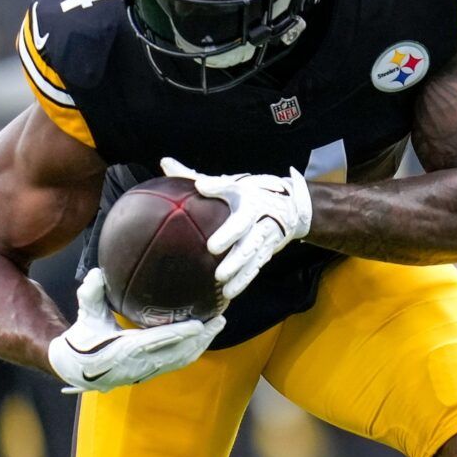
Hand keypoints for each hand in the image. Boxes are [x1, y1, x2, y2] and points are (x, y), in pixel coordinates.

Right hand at [46, 267, 224, 392]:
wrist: (78, 369)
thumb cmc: (84, 339)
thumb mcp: (86, 315)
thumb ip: (91, 294)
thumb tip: (96, 273)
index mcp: (124, 350)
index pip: (157, 342)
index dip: (180, 334)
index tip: (199, 324)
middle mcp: (140, 363)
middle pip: (178, 352)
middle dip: (201, 337)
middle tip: (220, 319)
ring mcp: (148, 370)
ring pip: (181, 359)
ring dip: (202, 343)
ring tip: (218, 324)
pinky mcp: (152, 372)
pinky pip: (177, 363)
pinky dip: (193, 350)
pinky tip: (205, 337)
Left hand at [160, 157, 310, 300]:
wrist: (290, 205)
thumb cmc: (250, 193)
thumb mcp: (229, 183)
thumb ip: (196, 176)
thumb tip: (165, 163)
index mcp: (251, 204)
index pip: (241, 219)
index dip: (229, 232)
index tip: (212, 247)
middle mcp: (262, 223)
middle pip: (250, 243)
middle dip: (236, 259)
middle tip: (219, 273)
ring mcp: (267, 240)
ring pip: (255, 260)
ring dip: (241, 276)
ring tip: (225, 289)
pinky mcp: (267, 253)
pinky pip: (257, 268)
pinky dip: (245, 281)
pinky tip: (230, 292)